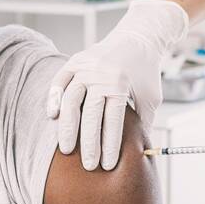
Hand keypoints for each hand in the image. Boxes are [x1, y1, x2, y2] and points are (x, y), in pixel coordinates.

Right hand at [46, 0, 188, 169]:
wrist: (138, 37)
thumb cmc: (146, 72)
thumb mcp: (151, 97)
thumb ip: (144, 123)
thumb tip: (138, 153)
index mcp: (120, 83)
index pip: (112, 120)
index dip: (109, 145)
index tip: (106, 165)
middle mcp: (100, 74)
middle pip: (91, 115)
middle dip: (89, 144)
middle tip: (88, 165)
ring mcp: (85, 66)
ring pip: (71, 101)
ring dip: (68, 128)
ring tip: (67, 149)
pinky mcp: (75, 61)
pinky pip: (59, 81)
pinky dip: (54, 98)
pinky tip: (53, 117)